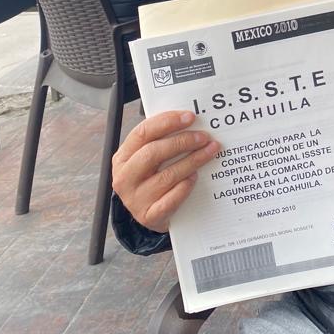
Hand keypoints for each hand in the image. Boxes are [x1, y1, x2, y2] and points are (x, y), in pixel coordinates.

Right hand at [111, 110, 218, 232]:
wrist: (150, 215)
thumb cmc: (153, 179)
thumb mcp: (149, 160)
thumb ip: (161, 141)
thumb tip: (191, 122)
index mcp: (123, 157)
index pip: (142, 133)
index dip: (167, 122)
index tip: (190, 117)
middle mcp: (125, 177)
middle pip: (153, 152)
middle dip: (182, 141)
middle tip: (204, 137)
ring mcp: (135, 199)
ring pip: (167, 175)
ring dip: (193, 161)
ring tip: (210, 152)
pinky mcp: (149, 216)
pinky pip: (171, 199)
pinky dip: (185, 186)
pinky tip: (196, 177)